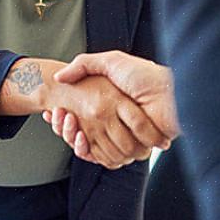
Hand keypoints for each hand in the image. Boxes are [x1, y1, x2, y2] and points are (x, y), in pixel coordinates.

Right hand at [43, 51, 179, 160]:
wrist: (167, 93)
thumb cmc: (143, 75)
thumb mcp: (111, 62)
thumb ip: (85, 64)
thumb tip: (59, 78)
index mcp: (109, 104)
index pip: (80, 116)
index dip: (64, 115)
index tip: (52, 110)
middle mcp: (114, 121)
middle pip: (80, 131)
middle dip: (63, 125)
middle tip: (54, 116)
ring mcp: (121, 136)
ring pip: (87, 145)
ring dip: (71, 135)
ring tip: (63, 121)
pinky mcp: (128, 149)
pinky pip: (102, 157)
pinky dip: (86, 150)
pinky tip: (77, 136)